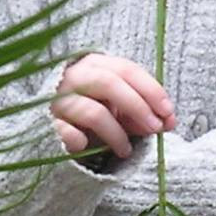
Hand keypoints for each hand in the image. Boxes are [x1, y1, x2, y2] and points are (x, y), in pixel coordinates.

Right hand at [52, 53, 175, 157]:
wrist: (52, 127)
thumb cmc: (93, 111)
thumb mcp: (120, 108)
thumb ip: (143, 111)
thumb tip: (169, 122)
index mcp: (94, 65)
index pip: (126, 69)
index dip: (150, 89)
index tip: (168, 112)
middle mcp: (73, 77)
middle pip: (108, 83)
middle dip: (137, 106)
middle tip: (154, 128)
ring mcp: (57, 100)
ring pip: (92, 112)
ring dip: (116, 133)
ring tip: (126, 150)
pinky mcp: (47, 124)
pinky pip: (68, 133)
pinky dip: (81, 141)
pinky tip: (88, 148)